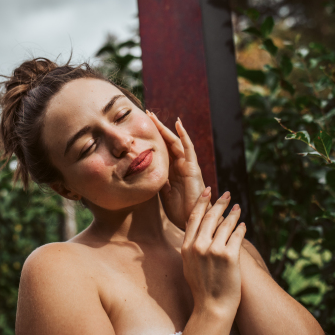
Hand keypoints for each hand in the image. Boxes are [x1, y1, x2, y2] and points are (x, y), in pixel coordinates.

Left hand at [147, 111, 205, 228]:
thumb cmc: (179, 211)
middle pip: (168, 142)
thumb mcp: (162, 193)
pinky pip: (188, 148)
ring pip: (175, 142)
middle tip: (147, 114)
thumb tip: (145, 171)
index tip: (141, 127)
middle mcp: (180, 165)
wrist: (192, 220)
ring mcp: (187, 165)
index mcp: (172, 171)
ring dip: (165, 128)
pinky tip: (177, 124)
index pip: (162, 150)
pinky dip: (183, 135)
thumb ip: (157, 181)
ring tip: (154, 116)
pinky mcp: (193, 167)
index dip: (153, 138)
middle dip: (158, 128)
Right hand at [182, 187, 245, 317]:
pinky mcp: (229, 256)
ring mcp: (214, 251)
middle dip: (220, 203)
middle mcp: (198, 246)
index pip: (194, 217)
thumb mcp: (188, 266)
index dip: (201, 202)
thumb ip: (190, 248)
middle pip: (210, 217)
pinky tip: (243, 225)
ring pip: (225, 224)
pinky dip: (241, 228)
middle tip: (228, 194)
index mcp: (186, 247)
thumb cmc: (202, 288)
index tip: (207, 191)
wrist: (212, 307)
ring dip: (233, 214)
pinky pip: (237, 236)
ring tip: (238, 207)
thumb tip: (196, 234)